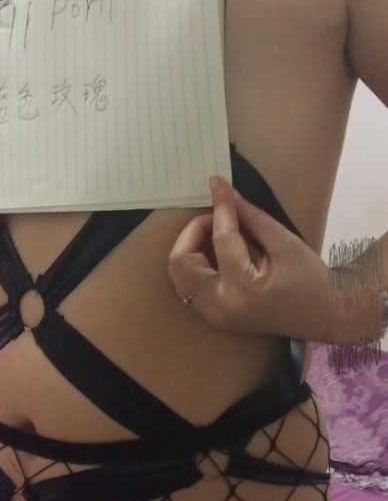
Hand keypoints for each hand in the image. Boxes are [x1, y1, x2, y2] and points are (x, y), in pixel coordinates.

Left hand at [167, 175, 331, 340]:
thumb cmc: (311, 279)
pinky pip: (187, 286)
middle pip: (181, 261)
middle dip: (194, 231)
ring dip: (189, 247)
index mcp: (243, 290)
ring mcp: (213, 316)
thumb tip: (224, 192)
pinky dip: (193, 264)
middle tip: (219, 218)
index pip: (221, 240)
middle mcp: (220, 307)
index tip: (217, 184)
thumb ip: (251, 218)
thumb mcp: (285, 243)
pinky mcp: (212, 317)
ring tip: (216, 233)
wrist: (323, 316)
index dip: (220, 208)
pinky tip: (213, 251)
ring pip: (178, 275)